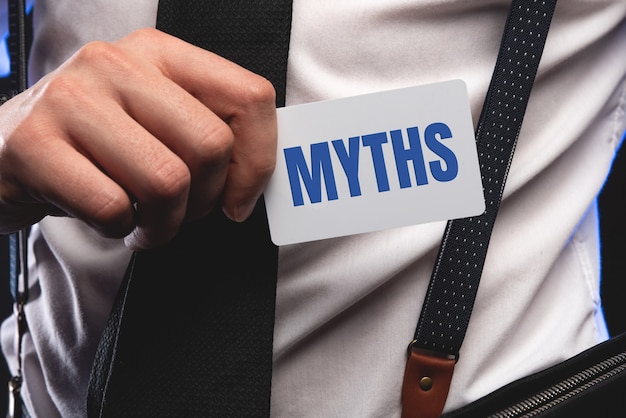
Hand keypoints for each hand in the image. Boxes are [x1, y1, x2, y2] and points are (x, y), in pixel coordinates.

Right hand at [0, 28, 276, 249]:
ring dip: (165, 224)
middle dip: (205, 201)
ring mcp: (71, 100)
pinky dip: (120, 230)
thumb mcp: (156, 122)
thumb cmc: (96, 146)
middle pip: (211, 145)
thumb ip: (208, 134)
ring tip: (145, 223)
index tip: (240, 199)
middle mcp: (116, 64)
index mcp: (160, 53)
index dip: (259, 160)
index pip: (249, 96)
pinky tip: (108, 219)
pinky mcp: (33, 145)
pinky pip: (113, 208)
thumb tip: (255, 182)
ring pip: (167, 182)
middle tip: (181, 213)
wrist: (3, 151)